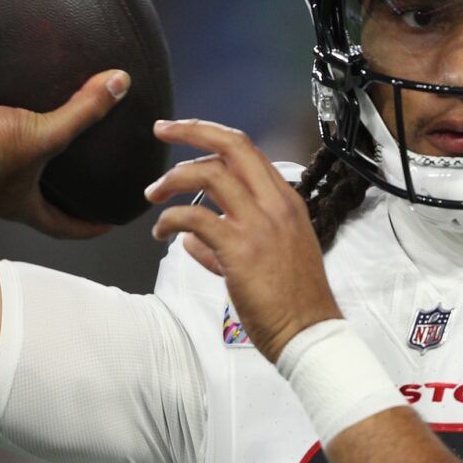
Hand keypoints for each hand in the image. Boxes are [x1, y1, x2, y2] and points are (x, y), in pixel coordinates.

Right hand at [0, 70, 123, 240]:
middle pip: (27, 194)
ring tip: (23, 121)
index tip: (108, 223)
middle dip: (48, 186)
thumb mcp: (43, 132)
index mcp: (21, 202)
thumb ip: (83, 111)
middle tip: (69, 173)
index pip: (62, 226)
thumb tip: (120, 83)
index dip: (87, 227)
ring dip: (5, 142)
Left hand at [144, 119, 341, 361]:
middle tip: (162, 131)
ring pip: (208, 175)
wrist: (309, 332)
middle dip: (191, 130)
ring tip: (153, 195)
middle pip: (231, 146)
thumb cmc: (293, 302)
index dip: (212, 135)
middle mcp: (275, 204)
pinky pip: (193, 218)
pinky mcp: (239, 249)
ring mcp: (259, 224)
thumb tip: (190, 240)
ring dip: (172, 179)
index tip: (184, 131)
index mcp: (286, 201)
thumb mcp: (271, 258)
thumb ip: (226, 243)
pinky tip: (160, 233)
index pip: (247, 151)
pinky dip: (169, 220)